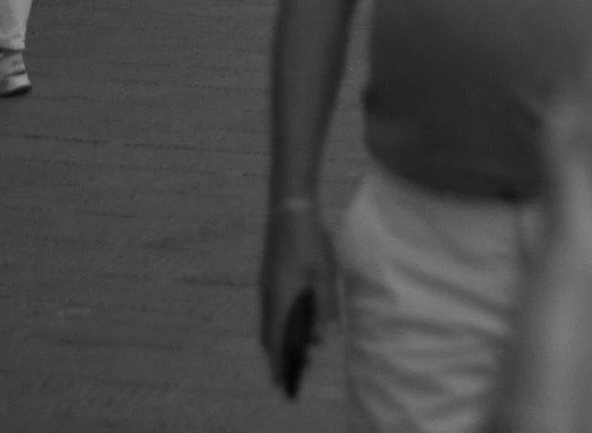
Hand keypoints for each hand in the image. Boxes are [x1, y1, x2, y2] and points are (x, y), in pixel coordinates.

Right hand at [258, 196, 336, 387]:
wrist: (289, 208)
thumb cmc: (310, 241)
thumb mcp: (323, 274)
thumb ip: (324, 306)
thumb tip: (323, 336)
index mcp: (281, 298)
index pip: (275, 340)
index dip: (277, 363)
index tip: (281, 383)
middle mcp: (269, 296)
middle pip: (269, 335)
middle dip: (279, 355)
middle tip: (294, 370)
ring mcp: (266, 285)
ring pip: (268, 322)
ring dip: (279, 338)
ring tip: (298, 349)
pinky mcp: (269, 276)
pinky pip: (270, 309)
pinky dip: (278, 323)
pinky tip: (295, 321)